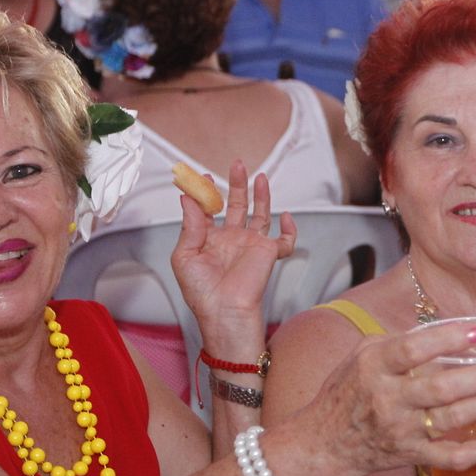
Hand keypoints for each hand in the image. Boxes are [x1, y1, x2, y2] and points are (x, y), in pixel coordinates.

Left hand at [171, 160, 296, 353]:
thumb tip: (187, 198)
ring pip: (261, 214)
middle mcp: (232, 239)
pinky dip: (290, 229)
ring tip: (260, 176)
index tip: (203, 177)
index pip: (209, 210)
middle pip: (236, 205)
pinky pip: (285, 240)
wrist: (224, 311)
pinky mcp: (269, 254)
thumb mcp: (185, 255)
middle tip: (237, 164)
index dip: (207, 193)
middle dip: (237, 184)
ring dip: (261, 195)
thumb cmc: (201, 291)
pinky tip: (286, 216)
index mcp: (210, 239)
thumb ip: (190, 225)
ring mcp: (252, 245)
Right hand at [311, 321, 475, 475]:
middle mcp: (387, 399)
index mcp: (375, 366)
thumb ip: (399, 340)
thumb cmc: (346, 391)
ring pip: (451, 419)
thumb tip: (446, 329)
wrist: (324, 443)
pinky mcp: (411, 456)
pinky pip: (450, 457)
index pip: (413, 349)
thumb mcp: (362, 355)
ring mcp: (400, 431)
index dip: (448, 339)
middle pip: (441, 388)